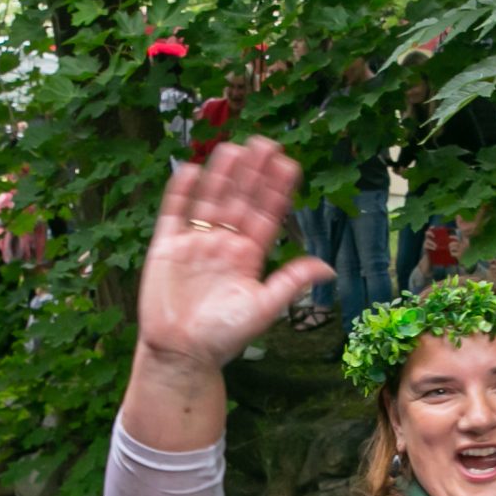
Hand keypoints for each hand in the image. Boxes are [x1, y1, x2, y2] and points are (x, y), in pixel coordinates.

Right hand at [135, 139, 327, 370]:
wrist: (181, 353)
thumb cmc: (224, 337)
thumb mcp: (264, 308)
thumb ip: (291, 282)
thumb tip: (329, 267)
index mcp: (249, 255)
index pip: (266, 214)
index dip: (277, 189)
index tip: (288, 163)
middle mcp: (224, 243)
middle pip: (240, 199)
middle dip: (253, 172)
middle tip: (265, 142)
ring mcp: (195, 242)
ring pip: (210, 199)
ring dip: (222, 174)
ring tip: (235, 147)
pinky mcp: (167, 247)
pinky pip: (174, 212)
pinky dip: (182, 191)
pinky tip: (194, 168)